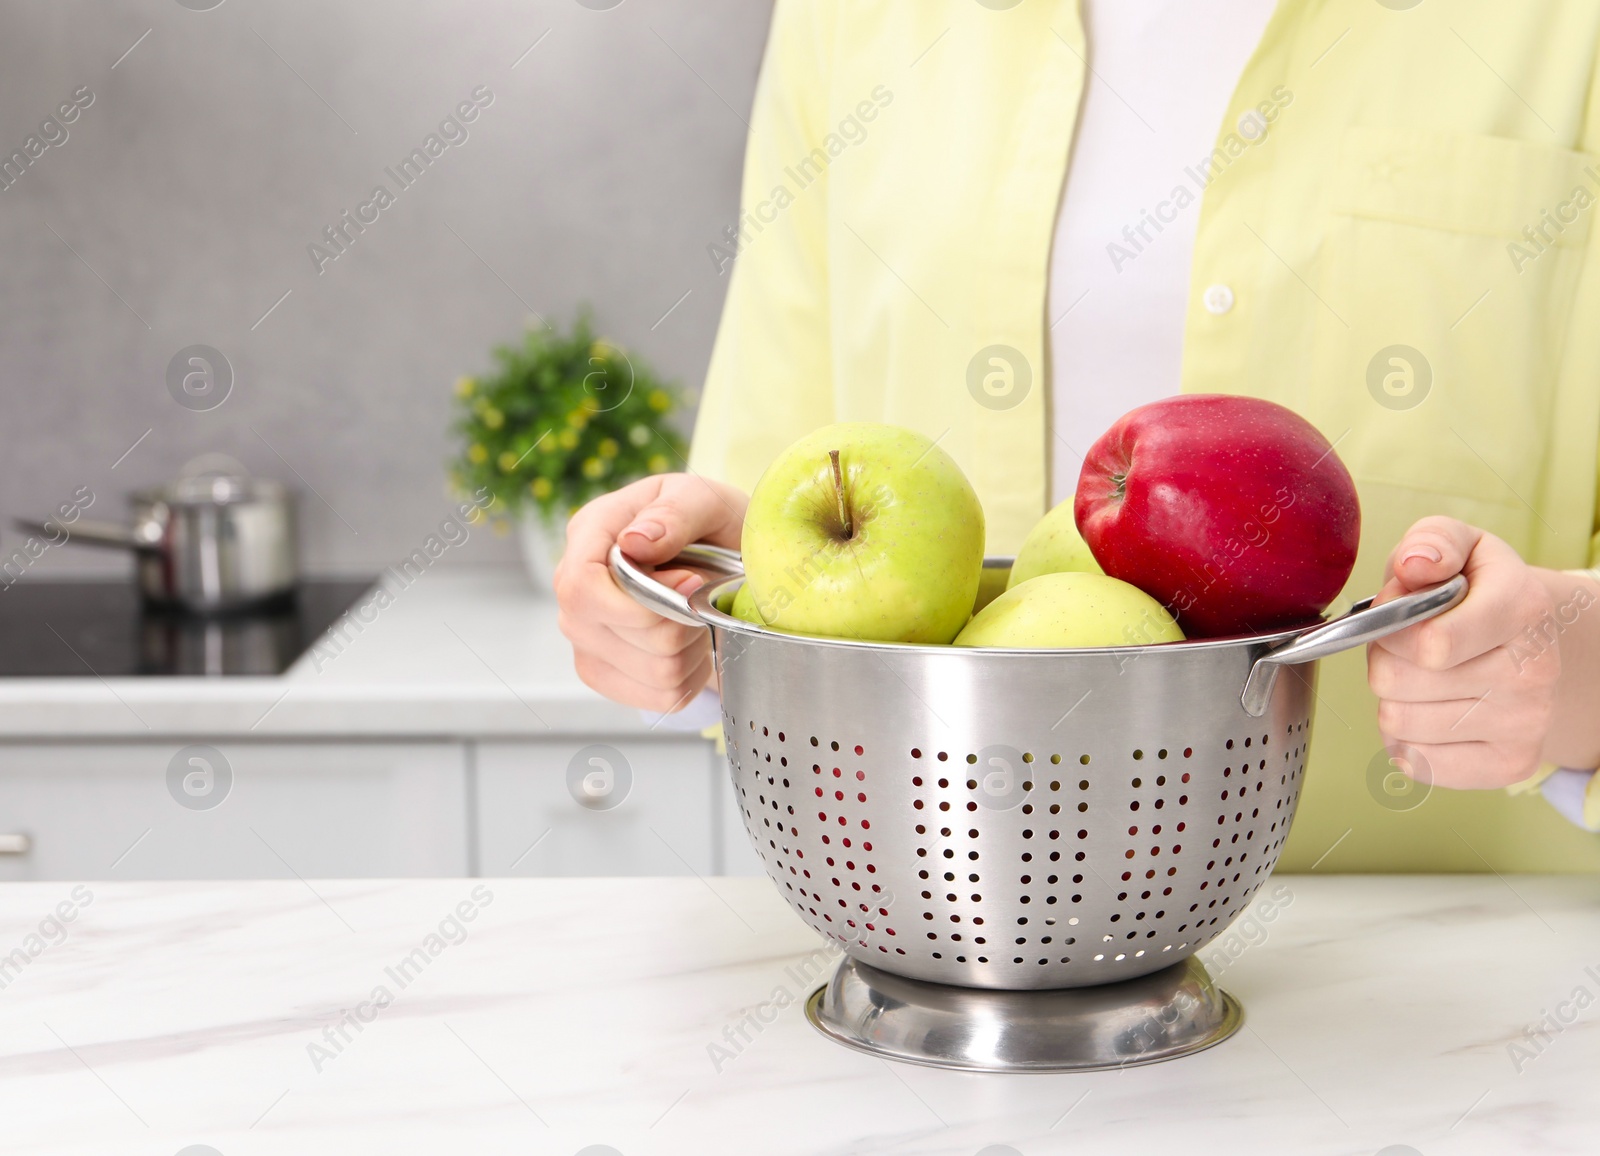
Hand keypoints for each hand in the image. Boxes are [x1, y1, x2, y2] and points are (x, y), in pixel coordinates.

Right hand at [555, 473, 746, 712]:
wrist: (727, 557)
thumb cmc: (712, 522)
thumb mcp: (705, 498)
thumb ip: (674, 513)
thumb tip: (634, 542)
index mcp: (591, 532)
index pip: (581, 586)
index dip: (638, 603)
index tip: (690, 585)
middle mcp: (575, 586)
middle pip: (612, 636)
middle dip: (676, 623)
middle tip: (700, 598)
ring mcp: (584, 634)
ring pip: (649, 672)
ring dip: (693, 649)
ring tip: (699, 619)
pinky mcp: (605, 671)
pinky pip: (659, 698)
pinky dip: (693, 676)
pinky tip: (693, 646)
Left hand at [1366, 516, 1559, 788]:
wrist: (1527, 641)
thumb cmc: (1476, 590)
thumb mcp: (1459, 546)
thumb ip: (1432, 542)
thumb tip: (1415, 564)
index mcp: (1523, 608)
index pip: (1430, 644)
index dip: (1391, 630)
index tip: (1398, 617)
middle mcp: (1535, 671)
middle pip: (1397, 684)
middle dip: (1384, 660)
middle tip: (1408, 647)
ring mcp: (1527, 723)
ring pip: (1398, 723)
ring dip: (1393, 699)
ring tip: (1423, 677)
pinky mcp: (1511, 765)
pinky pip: (1416, 763)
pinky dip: (1407, 739)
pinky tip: (1431, 711)